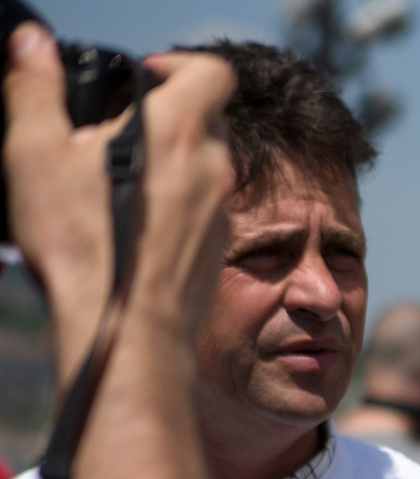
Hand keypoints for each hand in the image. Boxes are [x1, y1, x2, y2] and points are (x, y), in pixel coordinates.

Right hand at [3, 31, 235, 364]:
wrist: (127, 328)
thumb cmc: (83, 243)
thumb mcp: (36, 152)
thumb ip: (36, 89)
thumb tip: (31, 43)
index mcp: (179, 130)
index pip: (212, 71)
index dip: (181, 65)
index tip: (145, 79)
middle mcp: (214, 167)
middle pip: (207, 119)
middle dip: (168, 117)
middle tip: (117, 135)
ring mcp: (222, 211)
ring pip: (205, 167)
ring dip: (171, 164)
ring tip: (119, 182)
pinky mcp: (218, 249)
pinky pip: (203, 211)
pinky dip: (176, 206)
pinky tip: (135, 226)